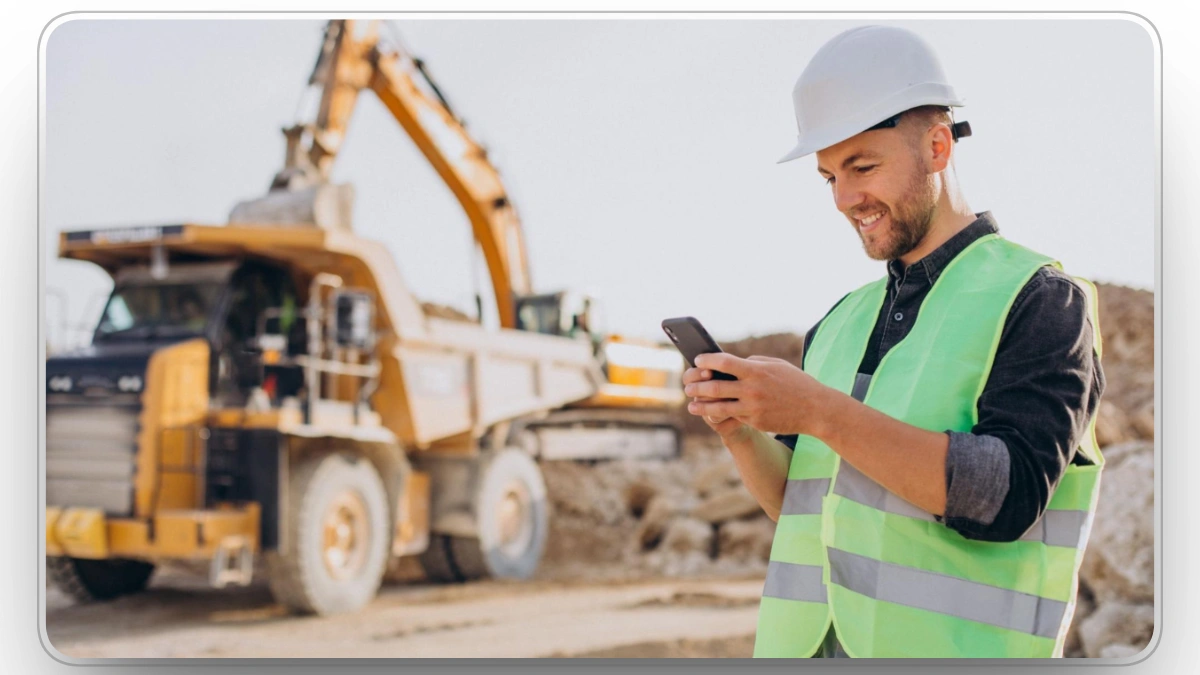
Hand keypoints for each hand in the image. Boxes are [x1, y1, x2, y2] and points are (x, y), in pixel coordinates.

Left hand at [685, 353, 830, 435]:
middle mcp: (752, 389)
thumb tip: (732, 363)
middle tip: (687, 386)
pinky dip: (722, 414)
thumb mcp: (776, 365)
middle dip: (697, 386)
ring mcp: (753, 408)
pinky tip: (712, 413)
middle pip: (715, 386)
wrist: (816, 409)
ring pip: (719, 407)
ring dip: (702, 406)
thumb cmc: (796, 383)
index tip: (697, 360)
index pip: (723, 362)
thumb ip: (753, 363)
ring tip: (691, 405)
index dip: (707, 360)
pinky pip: (735, 416)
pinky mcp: (755, 422)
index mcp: (756, 370)